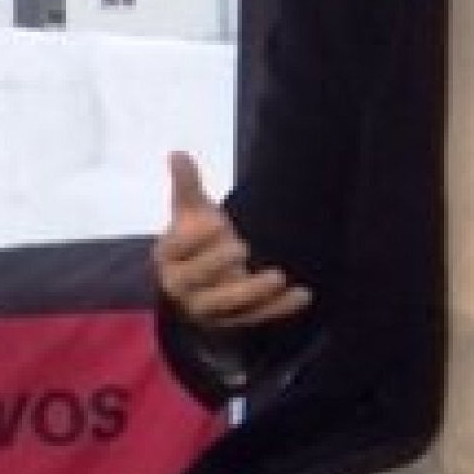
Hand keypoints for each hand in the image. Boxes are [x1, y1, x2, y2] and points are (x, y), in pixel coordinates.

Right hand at [152, 151, 311, 329]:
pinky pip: (256, 318)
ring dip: (253, 294)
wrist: (203, 281)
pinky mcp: (234, 321)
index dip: (191, 240)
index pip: (175, 251)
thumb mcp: (192, 212)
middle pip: (196, 282)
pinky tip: (303, 295)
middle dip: (217, 267)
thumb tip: (177, 152)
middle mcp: (183, 287)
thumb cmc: (196, 242)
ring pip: (227, 306)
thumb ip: (187, 186)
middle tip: (242, 247)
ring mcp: (209, 308)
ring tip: (279, 276)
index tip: (215, 223)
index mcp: (169, 258)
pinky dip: (279, 309)